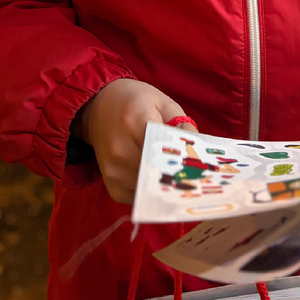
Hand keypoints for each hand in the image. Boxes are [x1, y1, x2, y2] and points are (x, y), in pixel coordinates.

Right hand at [74, 78, 194, 203]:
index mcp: (135, 122)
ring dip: (165, 184)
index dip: (184, 157)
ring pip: (150, 188)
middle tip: (195, 173)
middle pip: (158, 172)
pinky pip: (140, 197)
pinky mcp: (111, 186)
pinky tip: (156, 176)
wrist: (99, 107)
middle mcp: (120, 150)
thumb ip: (182, 124)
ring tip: (177, 174)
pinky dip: (151, 190)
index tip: (200, 164)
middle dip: (178, 174)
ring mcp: (113, 171)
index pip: (164, 148)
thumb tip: (198, 150)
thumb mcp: (163, 102)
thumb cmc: (135, 102)